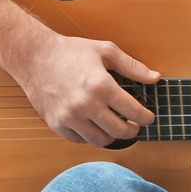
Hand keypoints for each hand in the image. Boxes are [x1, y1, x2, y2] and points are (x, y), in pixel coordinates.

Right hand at [11, 35, 157, 145]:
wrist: (35, 57)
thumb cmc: (71, 52)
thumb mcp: (106, 51)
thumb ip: (132, 66)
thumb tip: (155, 78)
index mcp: (101, 86)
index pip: (132, 111)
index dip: (145, 118)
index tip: (148, 118)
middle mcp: (85, 105)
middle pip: (119, 130)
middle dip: (132, 130)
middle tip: (135, 126)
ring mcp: (69, 117)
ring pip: (100, 140)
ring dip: (113, 137)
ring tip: (116, 128)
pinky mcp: (56, 124)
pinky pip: (80, 140)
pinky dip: (91, 136)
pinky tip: (95, 126)